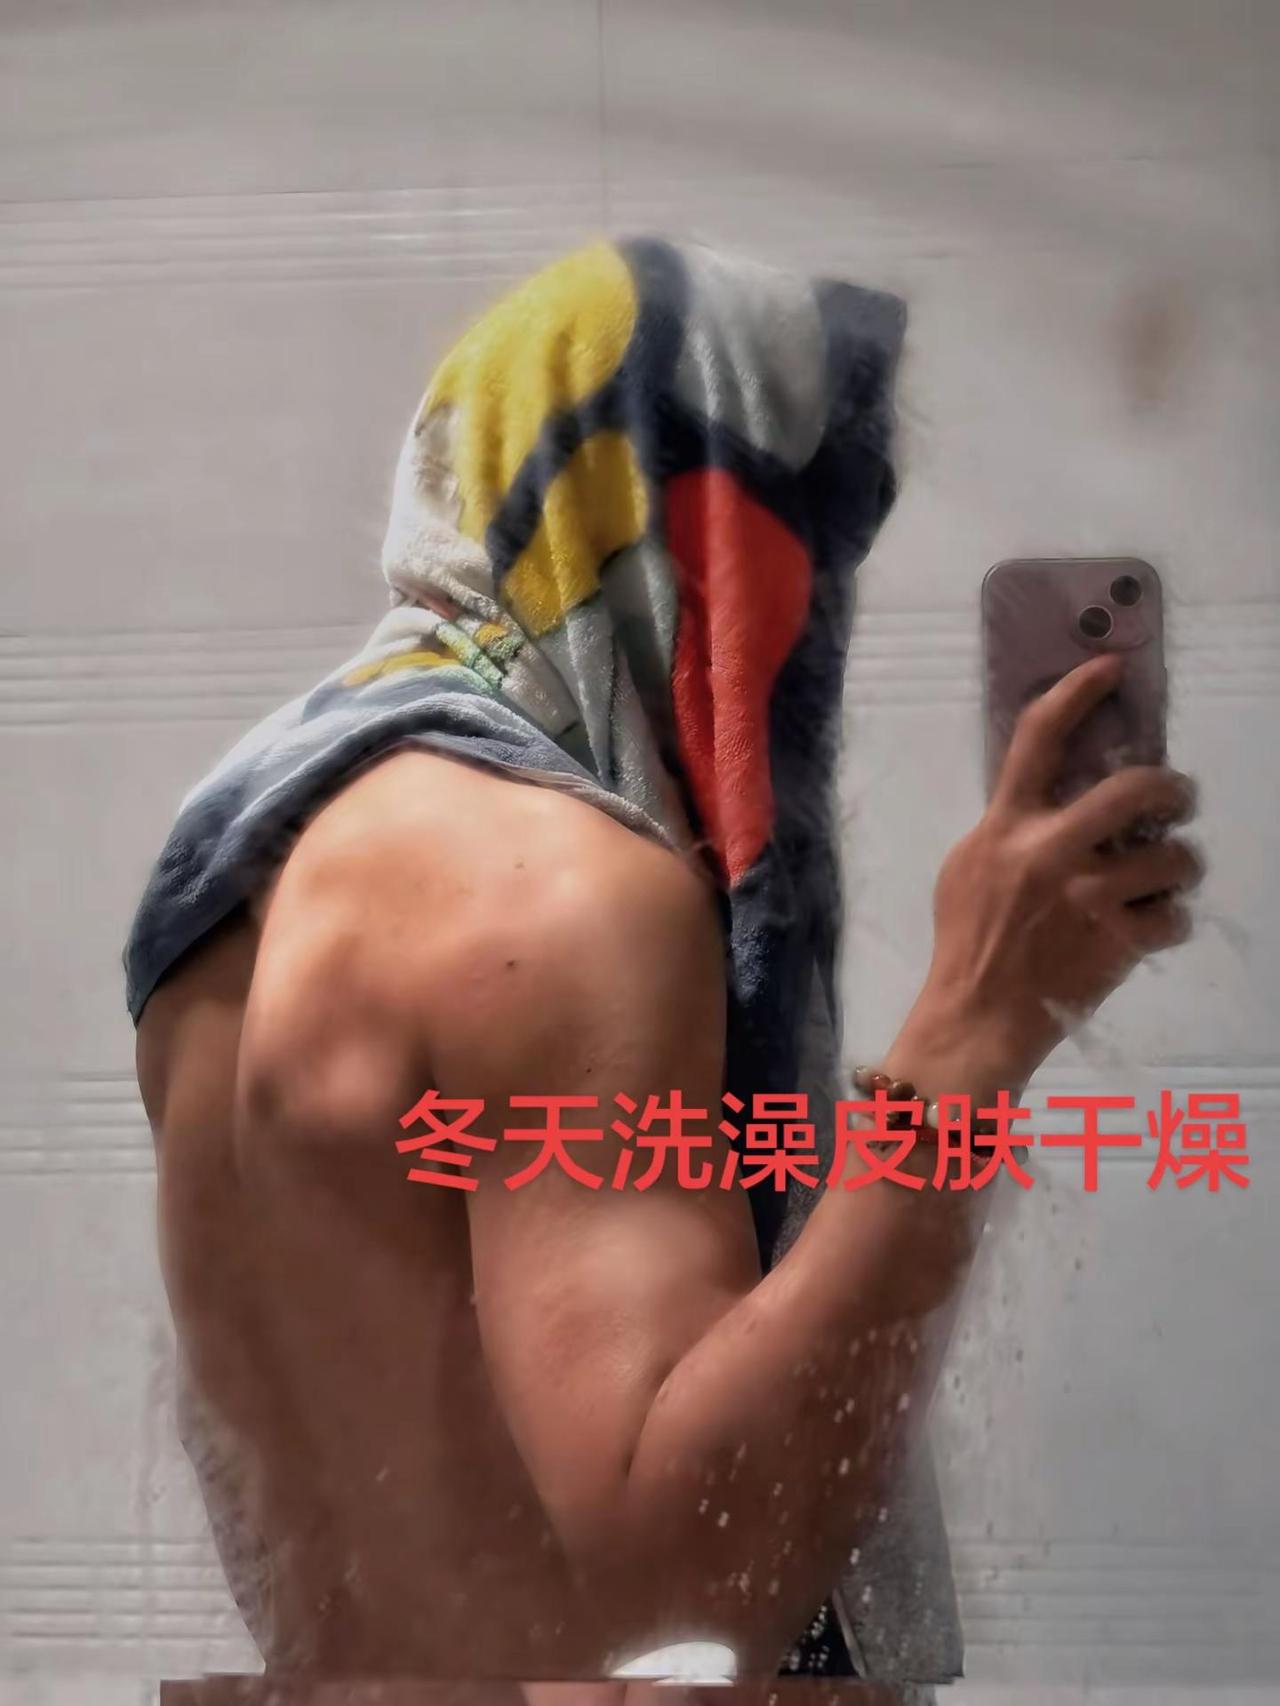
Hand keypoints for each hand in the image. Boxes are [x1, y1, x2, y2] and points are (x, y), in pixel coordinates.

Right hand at [888, 654, 1201, 1100]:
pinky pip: (1175, 917)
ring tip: (1166, 878)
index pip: (1038, 738)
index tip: (1112, 667)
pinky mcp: (1118, 943)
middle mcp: (1051, 852)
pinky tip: (1151, 928)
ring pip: (1174, 858)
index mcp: (1006, 826)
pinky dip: (1170, 922)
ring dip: (1180, 866)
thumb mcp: (967, 868)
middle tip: (1177, 798)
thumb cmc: (966, 941)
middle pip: (1136, 789)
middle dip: (1173, 789)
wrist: (975, 1017)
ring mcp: (1089, 898)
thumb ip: (1008, 829)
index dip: (1078, 691)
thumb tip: (1054, 797)